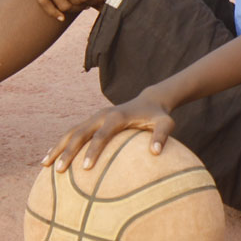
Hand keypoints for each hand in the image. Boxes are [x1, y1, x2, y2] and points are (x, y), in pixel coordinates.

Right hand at [40, 88, 174, 172]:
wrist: (150, 100)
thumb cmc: (158, 115)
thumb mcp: (166, 122)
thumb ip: (162, 135)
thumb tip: (156, 152)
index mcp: (118, 116)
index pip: (102, 134)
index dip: (93, 150)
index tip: (86, 168)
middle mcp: (103, 114)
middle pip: (80, 133)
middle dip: (68, 151)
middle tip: (59, 170)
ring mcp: (95, 116)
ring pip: (72, 131)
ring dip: (58, 147)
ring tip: (44, 165)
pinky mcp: (92, 120)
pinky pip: (73, 132)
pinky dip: (61, 144)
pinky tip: (50, 158)